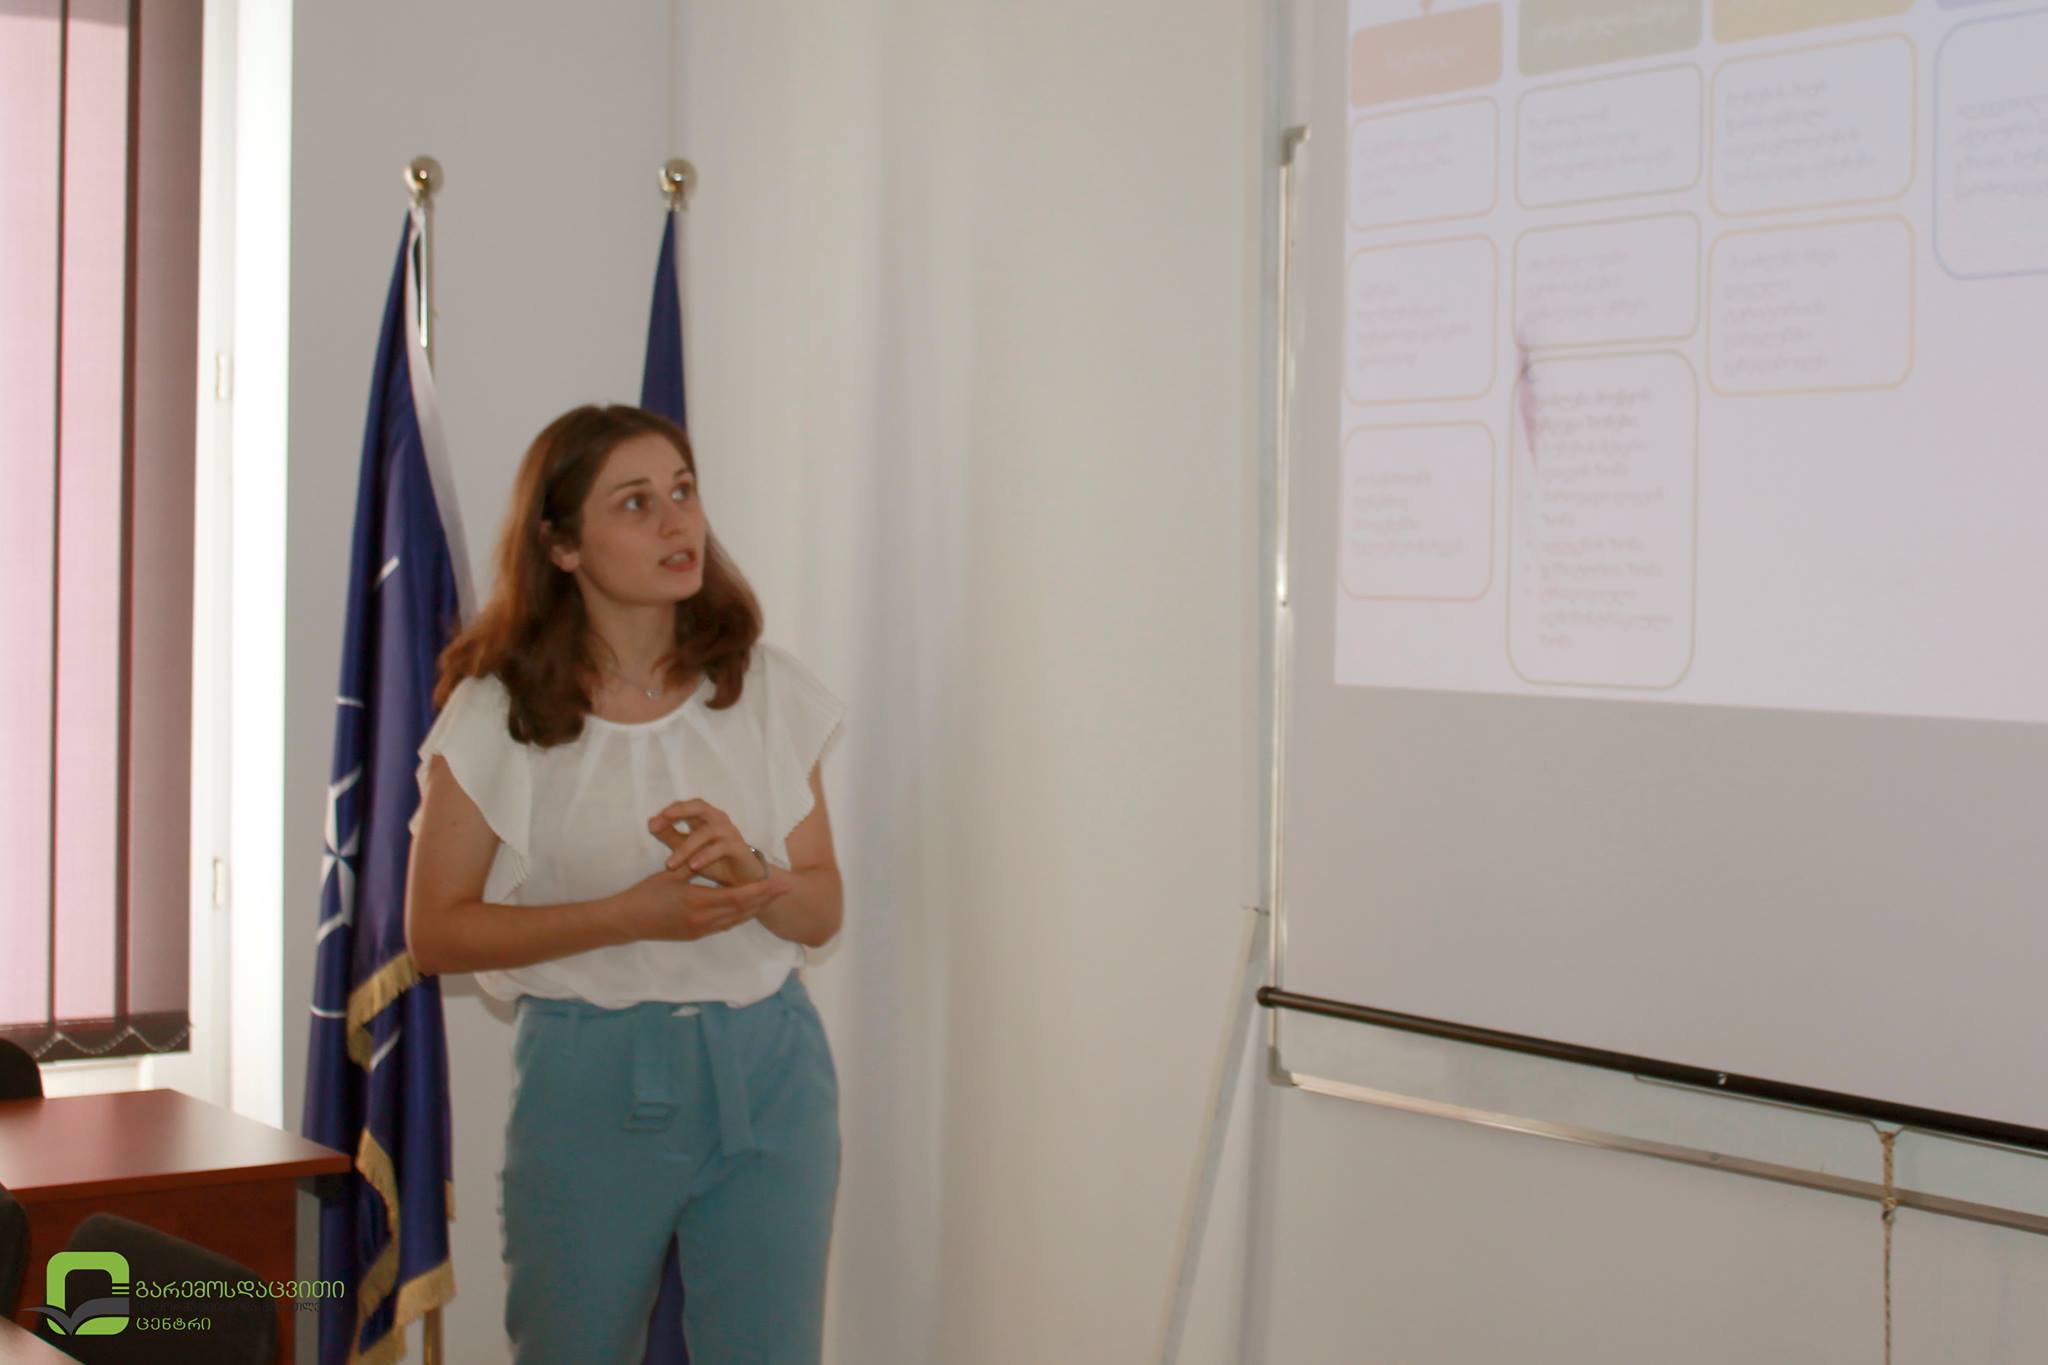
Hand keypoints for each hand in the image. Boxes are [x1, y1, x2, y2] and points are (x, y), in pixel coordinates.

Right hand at [614, 867, 788, 942]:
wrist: (627, 921)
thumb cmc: (646, 894)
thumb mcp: (672, 874)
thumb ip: (696, 865)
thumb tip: (714, 853)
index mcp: (699, 901)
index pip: (739, 896)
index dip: (761, 890)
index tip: (778, 881)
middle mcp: (704, 919)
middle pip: (744, 910)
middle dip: (766, 899)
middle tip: (786, 889)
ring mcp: (700, 930)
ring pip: (736, 919)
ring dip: (756, 908)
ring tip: (772, 898)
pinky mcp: (696, 935)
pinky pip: (725, 925)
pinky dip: (740, 916)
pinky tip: (748, 909)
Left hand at [648, 799, 768, 886]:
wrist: (742, 879)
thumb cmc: (714, 861)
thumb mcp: (687, 849)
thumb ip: (670, 836)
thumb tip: (650, 823)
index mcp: (704, 817)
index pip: (685, 806)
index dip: (669, 812)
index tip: (652, 824)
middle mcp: (717, 819)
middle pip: (699, 806)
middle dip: (680, 811)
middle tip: (663, 819)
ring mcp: (729, 832)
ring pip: (707, 832)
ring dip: (687, 847)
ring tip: (670, 864)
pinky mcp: (738, 847)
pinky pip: (720, 848)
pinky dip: (705, 856)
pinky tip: (693, 866)